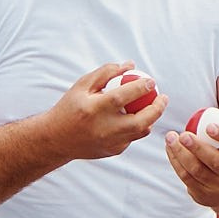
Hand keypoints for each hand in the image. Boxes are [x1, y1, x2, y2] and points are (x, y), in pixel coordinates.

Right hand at [49, 62, 165, 160]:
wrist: (56, 139)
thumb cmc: (69, 108)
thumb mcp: (82, 86)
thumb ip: (106, 73)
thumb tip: (130, 66)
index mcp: (94, 109)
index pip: (123, 97)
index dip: (140, 88)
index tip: (150, 81)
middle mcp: (103, 129)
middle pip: (140, 121)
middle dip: (157, 108)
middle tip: (163, 97)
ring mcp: (109, 143)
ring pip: (141, 131)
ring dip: (150, 118)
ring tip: (152, 105)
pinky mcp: (113, 151)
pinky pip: (132, 137)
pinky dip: (136, 127)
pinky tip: (134, 118)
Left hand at [164, 99, 218, 215]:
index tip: (208, 126)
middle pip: (215, 161)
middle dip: (197, 147)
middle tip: (183, 134)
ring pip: (197, 172)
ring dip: (180, 154)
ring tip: (170, 138)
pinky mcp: (204, 197)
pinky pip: (187, 179)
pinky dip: (176, 163)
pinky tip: (170, 149)